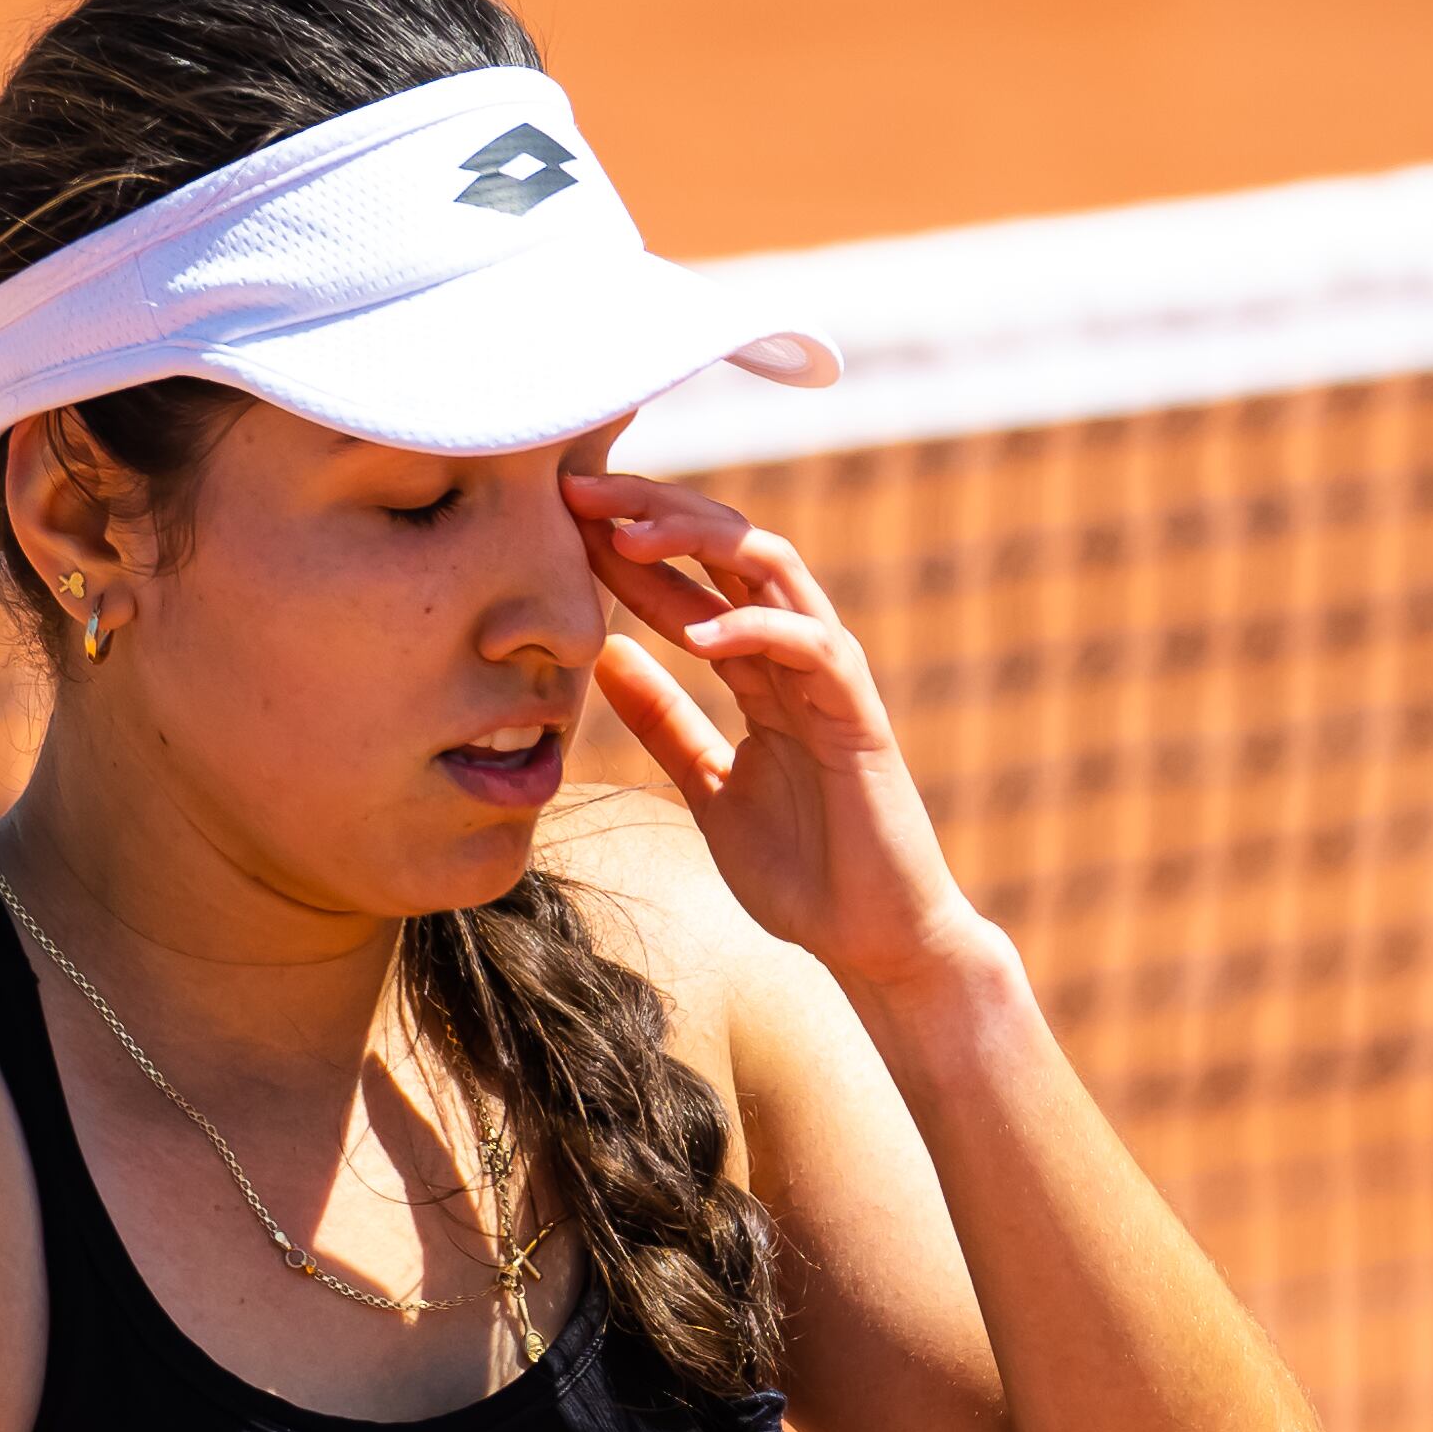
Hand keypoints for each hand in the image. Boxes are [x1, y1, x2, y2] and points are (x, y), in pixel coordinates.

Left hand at [563, 468, 1001, 997]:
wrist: (874, 940)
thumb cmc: (803, 870)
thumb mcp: (709, 785)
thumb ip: (664, 722)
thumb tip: (605, 657)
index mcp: (759, 670)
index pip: (688, 580)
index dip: (626, 545)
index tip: (558, 518)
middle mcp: (796, 656)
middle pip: (728, 547)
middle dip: (654, 512)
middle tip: (580, 491)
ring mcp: (831, 679)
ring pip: (772, 570)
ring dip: (698, 543)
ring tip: (626, 537)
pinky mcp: (861, 717)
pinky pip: (814, 649)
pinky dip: (757, 630)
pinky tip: (696, 636)